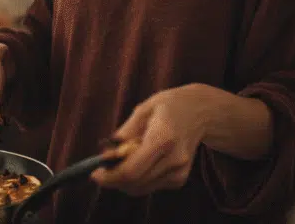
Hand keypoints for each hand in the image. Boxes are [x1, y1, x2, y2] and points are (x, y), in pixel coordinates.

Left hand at [91, 84, 210, 195]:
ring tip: (123, 159)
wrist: (200, 112)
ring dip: (125, 180)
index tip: (95, 173)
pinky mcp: (180, 179)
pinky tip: (141, 161)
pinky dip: (138, 179)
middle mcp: (174, 159)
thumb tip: (106, 154)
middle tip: (103, 168)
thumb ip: (124, 133)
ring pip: (141, 188)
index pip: (132, 170)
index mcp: (163, 138)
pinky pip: (150, 186)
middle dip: (113, 179)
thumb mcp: (143, 110)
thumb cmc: (167, 106)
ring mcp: (179, 171)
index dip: (110, 177)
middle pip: (134, 183)